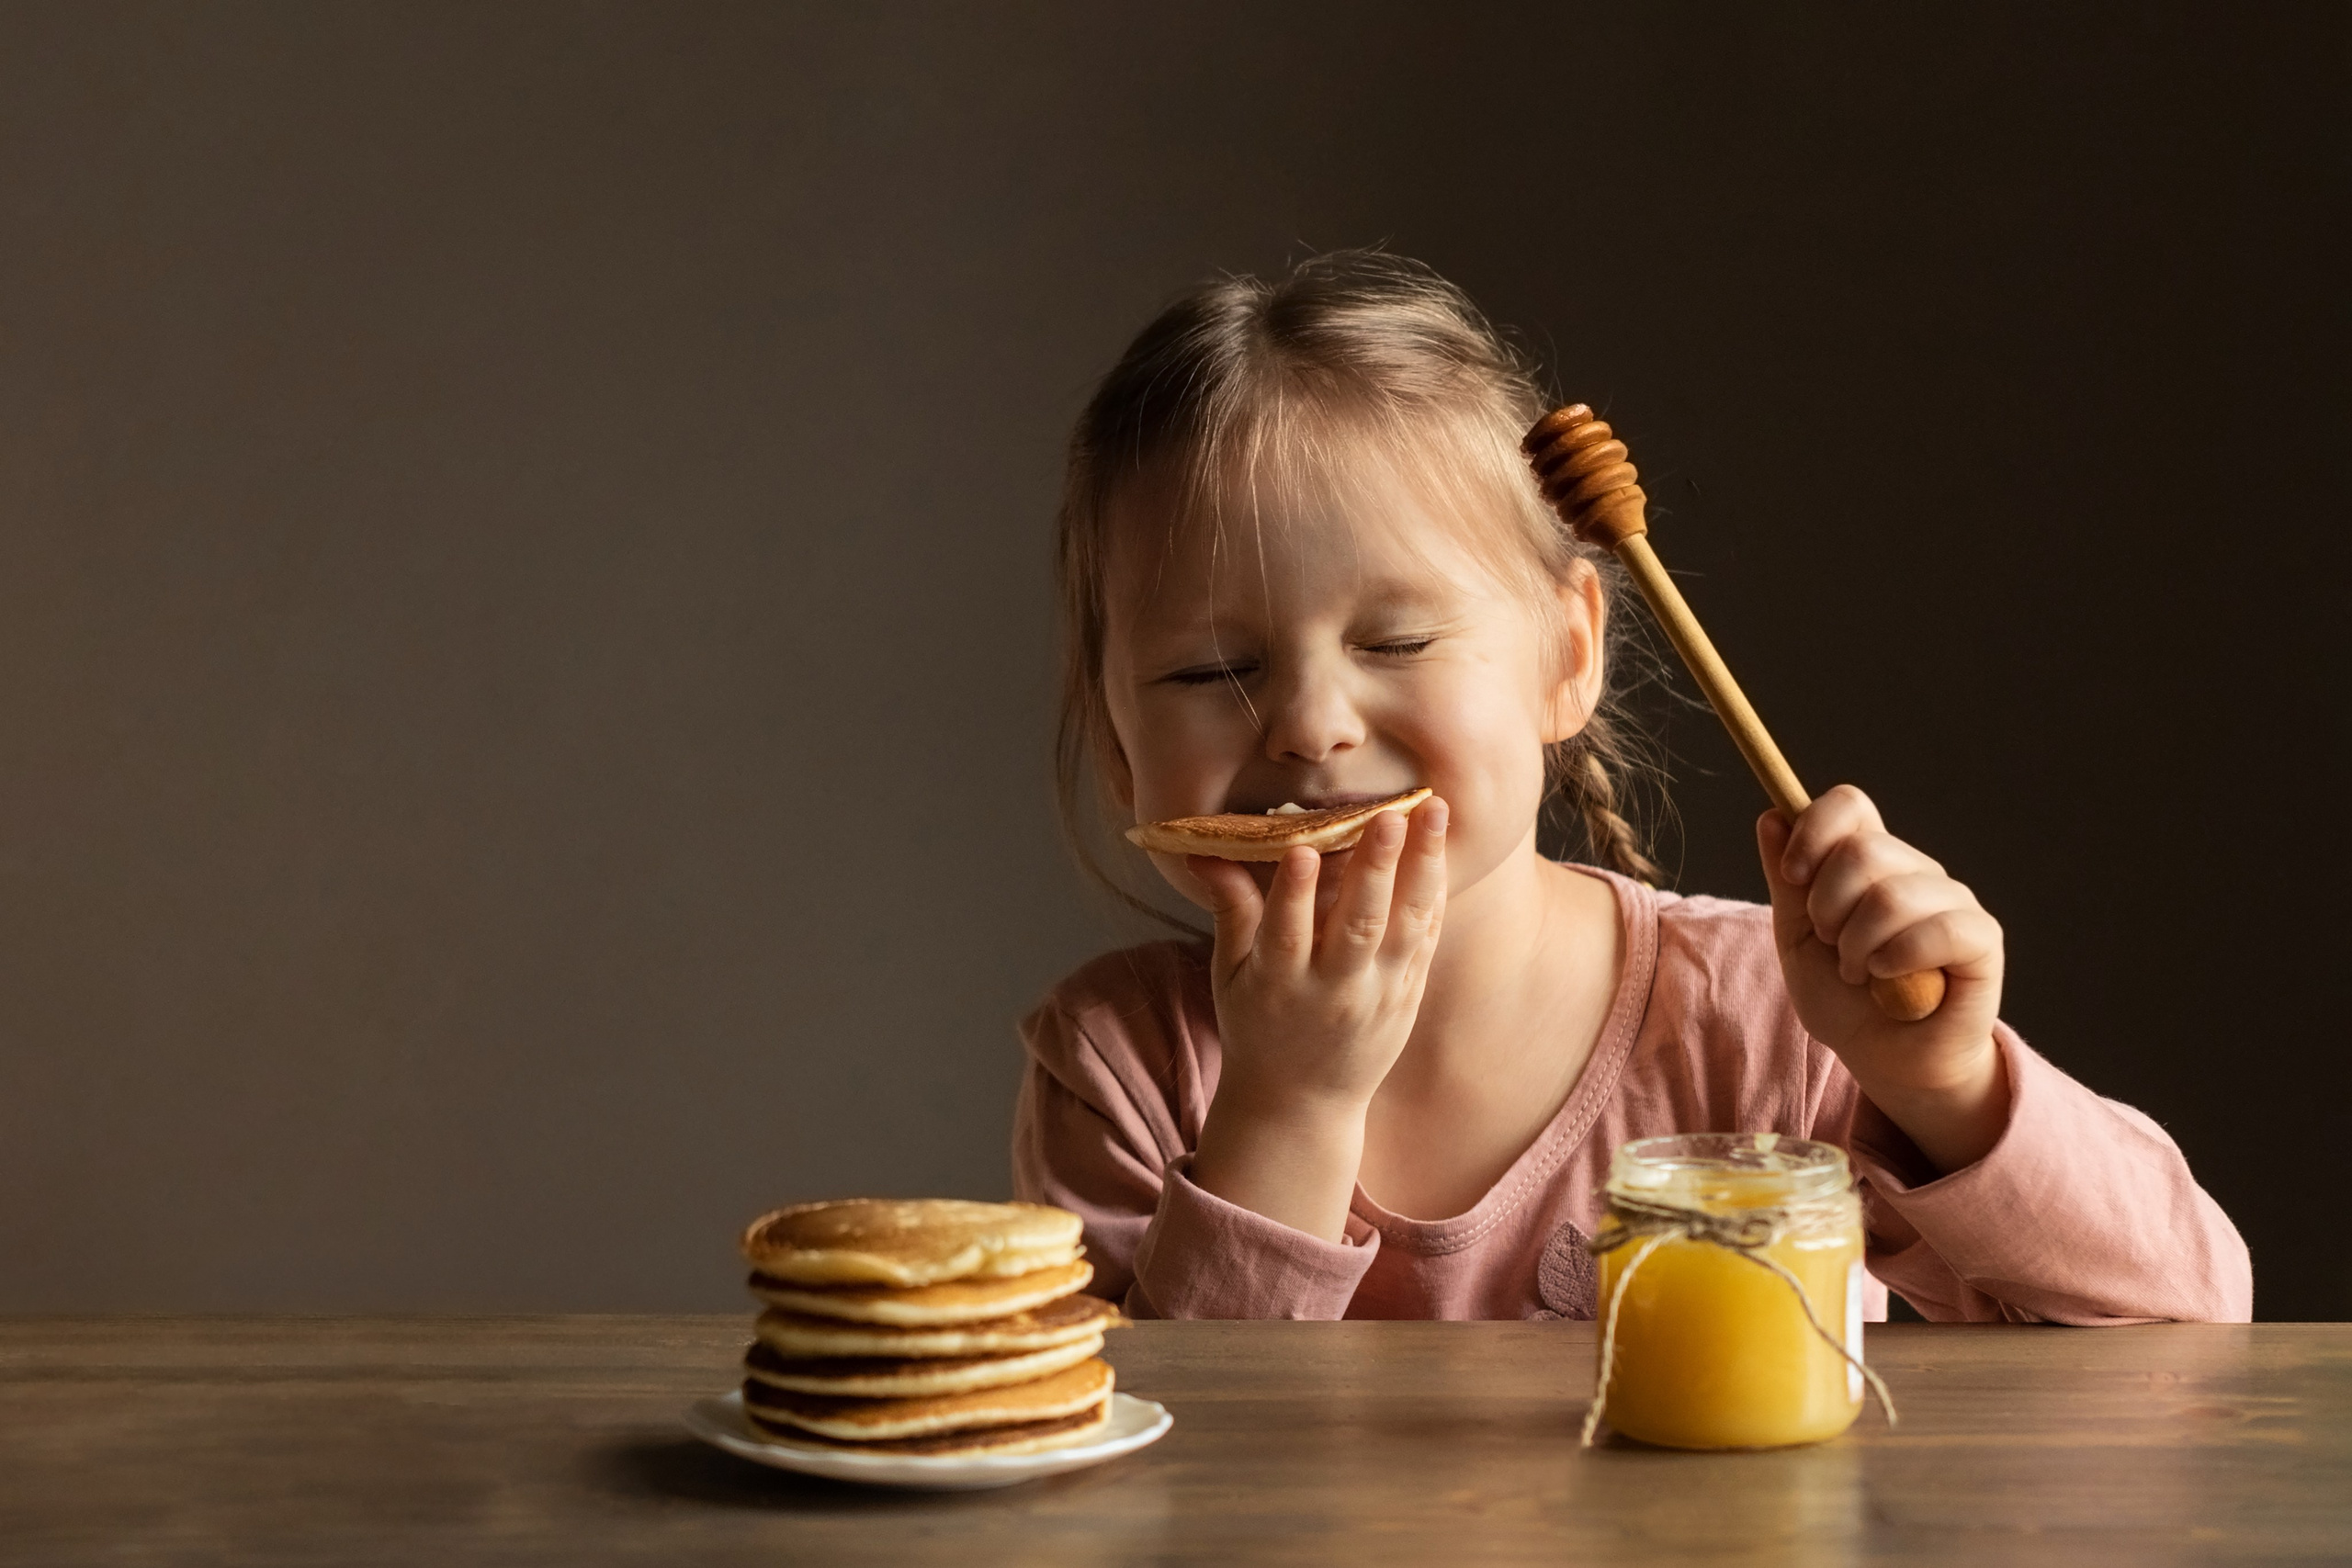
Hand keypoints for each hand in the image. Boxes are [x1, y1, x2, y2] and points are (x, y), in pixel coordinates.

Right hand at [1185, 797, 1448, 1238]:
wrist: (1302, 1105)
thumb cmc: (1256, 1029)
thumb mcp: (1227, 978)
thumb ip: (1229, 913)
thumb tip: (1202, 852)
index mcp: (1278, 985)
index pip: (1286, 933)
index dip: (1294, 892)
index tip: (1303, 848)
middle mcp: (1333, 991)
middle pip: (1358, 926)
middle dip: (1376, 867)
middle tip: (1390, 815)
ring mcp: (1378, 996)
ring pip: (1405, 927)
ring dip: (1422, 867)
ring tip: (1436, 813)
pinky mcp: (1407, 997)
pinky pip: (1426, 940)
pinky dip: (1433, 894)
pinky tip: (1439, 850)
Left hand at [1757, 785, 2008, 1173]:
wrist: (1882, 1059)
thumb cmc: (1843, 999)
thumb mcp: (1796, 938)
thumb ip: (1786, 880)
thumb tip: (1772, 815)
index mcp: (1869, 861)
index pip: (1851, 804)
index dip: (1814, 830)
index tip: (1793, 875)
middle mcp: (1914, 871)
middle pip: (1863, 849)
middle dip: (1827, 907)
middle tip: (1832, 946)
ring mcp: (1951, 900)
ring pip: (1892, 895)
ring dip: (1858, 946)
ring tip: (1859, 973)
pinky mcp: (1981, 939)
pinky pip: (1941, 929)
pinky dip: (1900, 959)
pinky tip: (1890, 980)